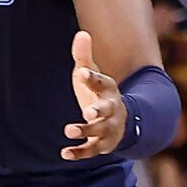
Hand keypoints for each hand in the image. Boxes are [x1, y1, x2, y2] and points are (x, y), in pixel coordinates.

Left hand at [62, 31, 127, 159]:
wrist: (122, 121)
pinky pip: (91, 150)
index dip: (91, 78)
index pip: (101, 82)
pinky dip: (79, 153)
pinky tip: (64, 153)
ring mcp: (108, 128)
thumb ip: (84, 56)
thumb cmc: (100, 93)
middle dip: (99, 111)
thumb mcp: (93, 73)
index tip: (82, 73)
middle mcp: (112, 109)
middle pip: (107, 110)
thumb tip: (82, 33)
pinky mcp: (102, 144)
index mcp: (108, 89)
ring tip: (69, 130)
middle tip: (88, 112)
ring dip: (85, 131)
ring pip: (99, 132)